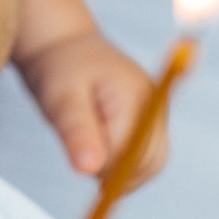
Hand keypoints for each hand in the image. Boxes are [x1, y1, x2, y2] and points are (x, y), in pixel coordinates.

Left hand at [16, 29, 163, 183]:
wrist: (67, 46)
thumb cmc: (60, 68)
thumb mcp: (60, 98)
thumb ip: (77, 132)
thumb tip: (89, 170)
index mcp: (135, 94)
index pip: (132, 152)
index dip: (106, 168)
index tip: (81, 169)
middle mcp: (156, 104)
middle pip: (149, 161)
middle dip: (115, 172)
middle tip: (82, 155)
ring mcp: (158, 113)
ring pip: (150, 165)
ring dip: (121, 172)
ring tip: (88, 146)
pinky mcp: (153, 122)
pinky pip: (148, 158)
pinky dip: (125, 166)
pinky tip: (101, 151)